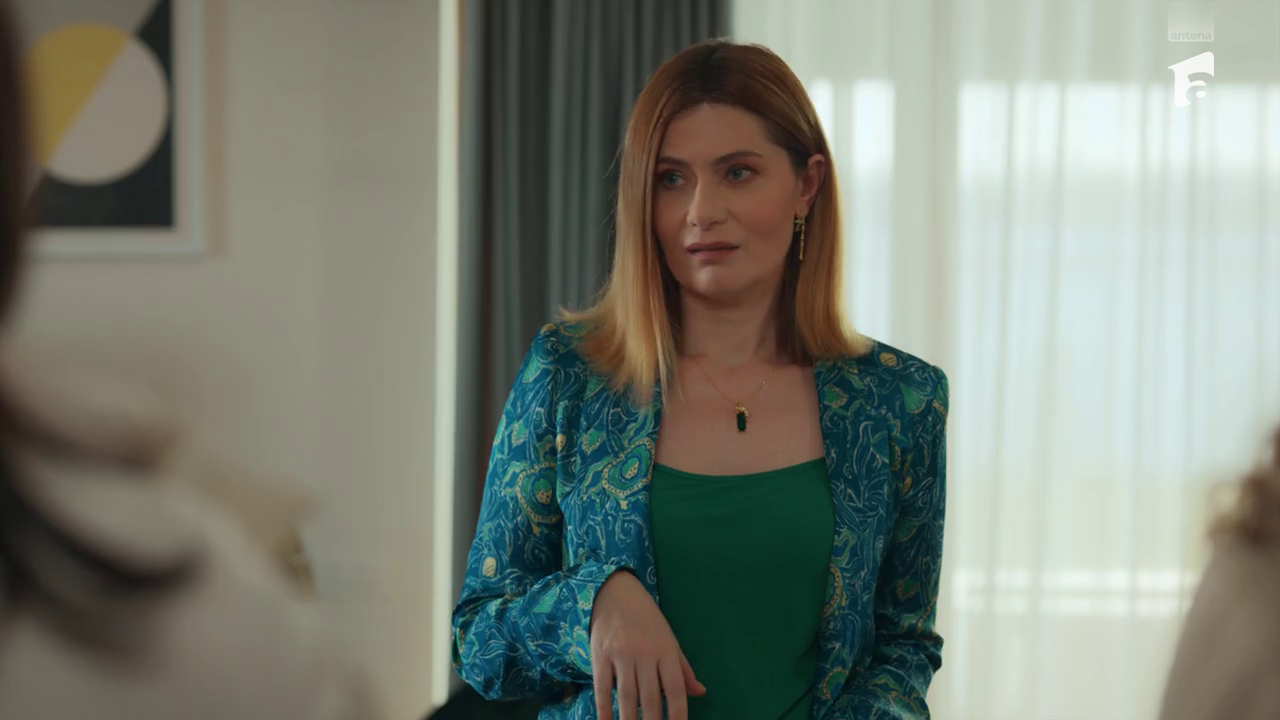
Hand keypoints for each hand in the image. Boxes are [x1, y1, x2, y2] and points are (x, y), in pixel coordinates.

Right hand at [590, 570, 705, 718]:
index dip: (678, 713)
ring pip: (627, 696)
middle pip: (650, 697)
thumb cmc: (646, 619)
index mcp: (666, 650)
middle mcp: (645, 654)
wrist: (614, 592)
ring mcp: (621, 655)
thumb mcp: (669, 639)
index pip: (675, 688)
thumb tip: (700, 692)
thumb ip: (683, 668)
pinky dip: (604, 709)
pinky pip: (602, 687)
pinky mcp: (599, 655)